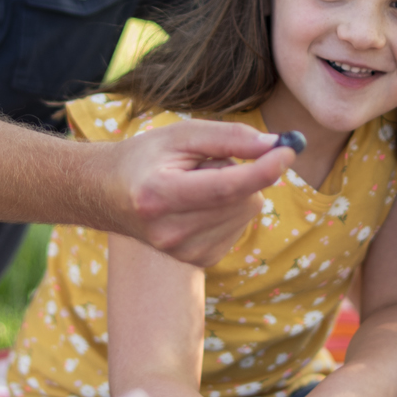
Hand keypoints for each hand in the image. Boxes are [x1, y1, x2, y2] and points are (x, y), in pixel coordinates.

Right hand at [112, 121, 296, 266]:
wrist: (108, 195)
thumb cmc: (145, 158)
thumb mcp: (179, 135)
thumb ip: (228, 137)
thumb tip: (275, 145)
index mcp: (160, 196)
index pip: (226, 187)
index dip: (263, 168)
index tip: (289, 149)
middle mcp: (171, 232)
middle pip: (242, 199)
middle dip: (242, 173)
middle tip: (206, 164)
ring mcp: (184, 253)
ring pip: (245, 212)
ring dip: (234, 192)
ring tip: (195, 186)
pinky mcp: (198, 261)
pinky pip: (240, 227)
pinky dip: (229, 210)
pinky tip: (199, 204)